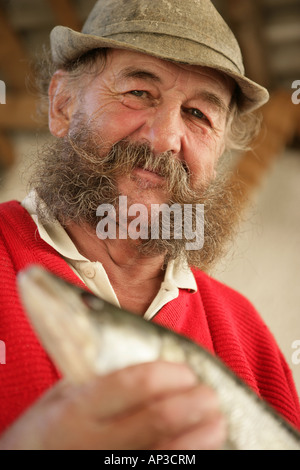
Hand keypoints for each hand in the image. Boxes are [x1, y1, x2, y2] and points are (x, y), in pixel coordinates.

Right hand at [0, 361, 225, 449]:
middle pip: (159, 419)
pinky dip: (189, 458)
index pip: (135, 384)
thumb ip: (98, 378)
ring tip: (216, 422)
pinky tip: (200, 448)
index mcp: (79, 409)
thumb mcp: (60, 396)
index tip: (186, 373)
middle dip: (194, 404)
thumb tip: (150, 360)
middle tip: (210, 396)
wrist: (23, 465)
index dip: (170, 375)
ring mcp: (111, 469)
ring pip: (169, 453)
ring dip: (202, 438)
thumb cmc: (46, 429)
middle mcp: (95, 442)